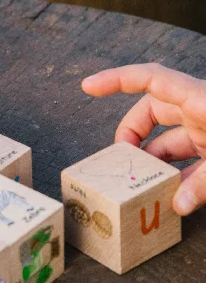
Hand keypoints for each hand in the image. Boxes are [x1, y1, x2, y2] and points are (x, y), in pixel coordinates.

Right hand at [82, 64, 205, 214]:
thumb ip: (203, 184)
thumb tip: (177, 204)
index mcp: (201, 99)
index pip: (151, 77)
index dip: (116, 79)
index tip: (88, 87)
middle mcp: (200, 109)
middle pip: (153, 112)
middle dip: (132, 136)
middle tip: (121, 161)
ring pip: (171, 138)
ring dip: (156, 161)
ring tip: (143, 184)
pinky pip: (191, 155)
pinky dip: (180, 173)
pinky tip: (174, 195)